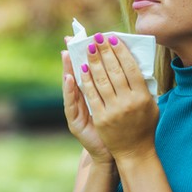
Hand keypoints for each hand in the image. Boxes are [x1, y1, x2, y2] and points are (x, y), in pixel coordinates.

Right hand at [62, 37, 112, 164]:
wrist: (114, 154)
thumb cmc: (118, 127)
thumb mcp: (116, 103)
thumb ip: (115, 87)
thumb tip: (124, 63)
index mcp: (93, 94)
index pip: (85, 70)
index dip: (81, 55)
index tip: (78, 38)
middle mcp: (81, 101)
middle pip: (75, 75)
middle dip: (73, 57)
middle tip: (70, 40)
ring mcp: (76, 111)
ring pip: (71, 87)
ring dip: (69, 69)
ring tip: (67, 54)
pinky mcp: (75, 122)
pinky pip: (71, 104)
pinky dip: (70, 91)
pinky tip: (69, 78)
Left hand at [80, 33, 158, 161]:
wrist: (134, 151)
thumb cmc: (144, 125)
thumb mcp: (151, 105)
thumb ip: (144, 86)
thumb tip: (136, 62)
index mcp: (143, 97)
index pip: (131, 68)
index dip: (121, 52)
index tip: (113, 39)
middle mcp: (129, 102)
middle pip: (114, 70)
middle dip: (104, 51)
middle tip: (97, 37)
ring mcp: (114, 111)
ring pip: (101, 80)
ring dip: (94, 61)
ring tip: (89, 47)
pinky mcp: (100, 118)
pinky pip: (92, 95)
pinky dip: (86, 80)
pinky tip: (82, 68)